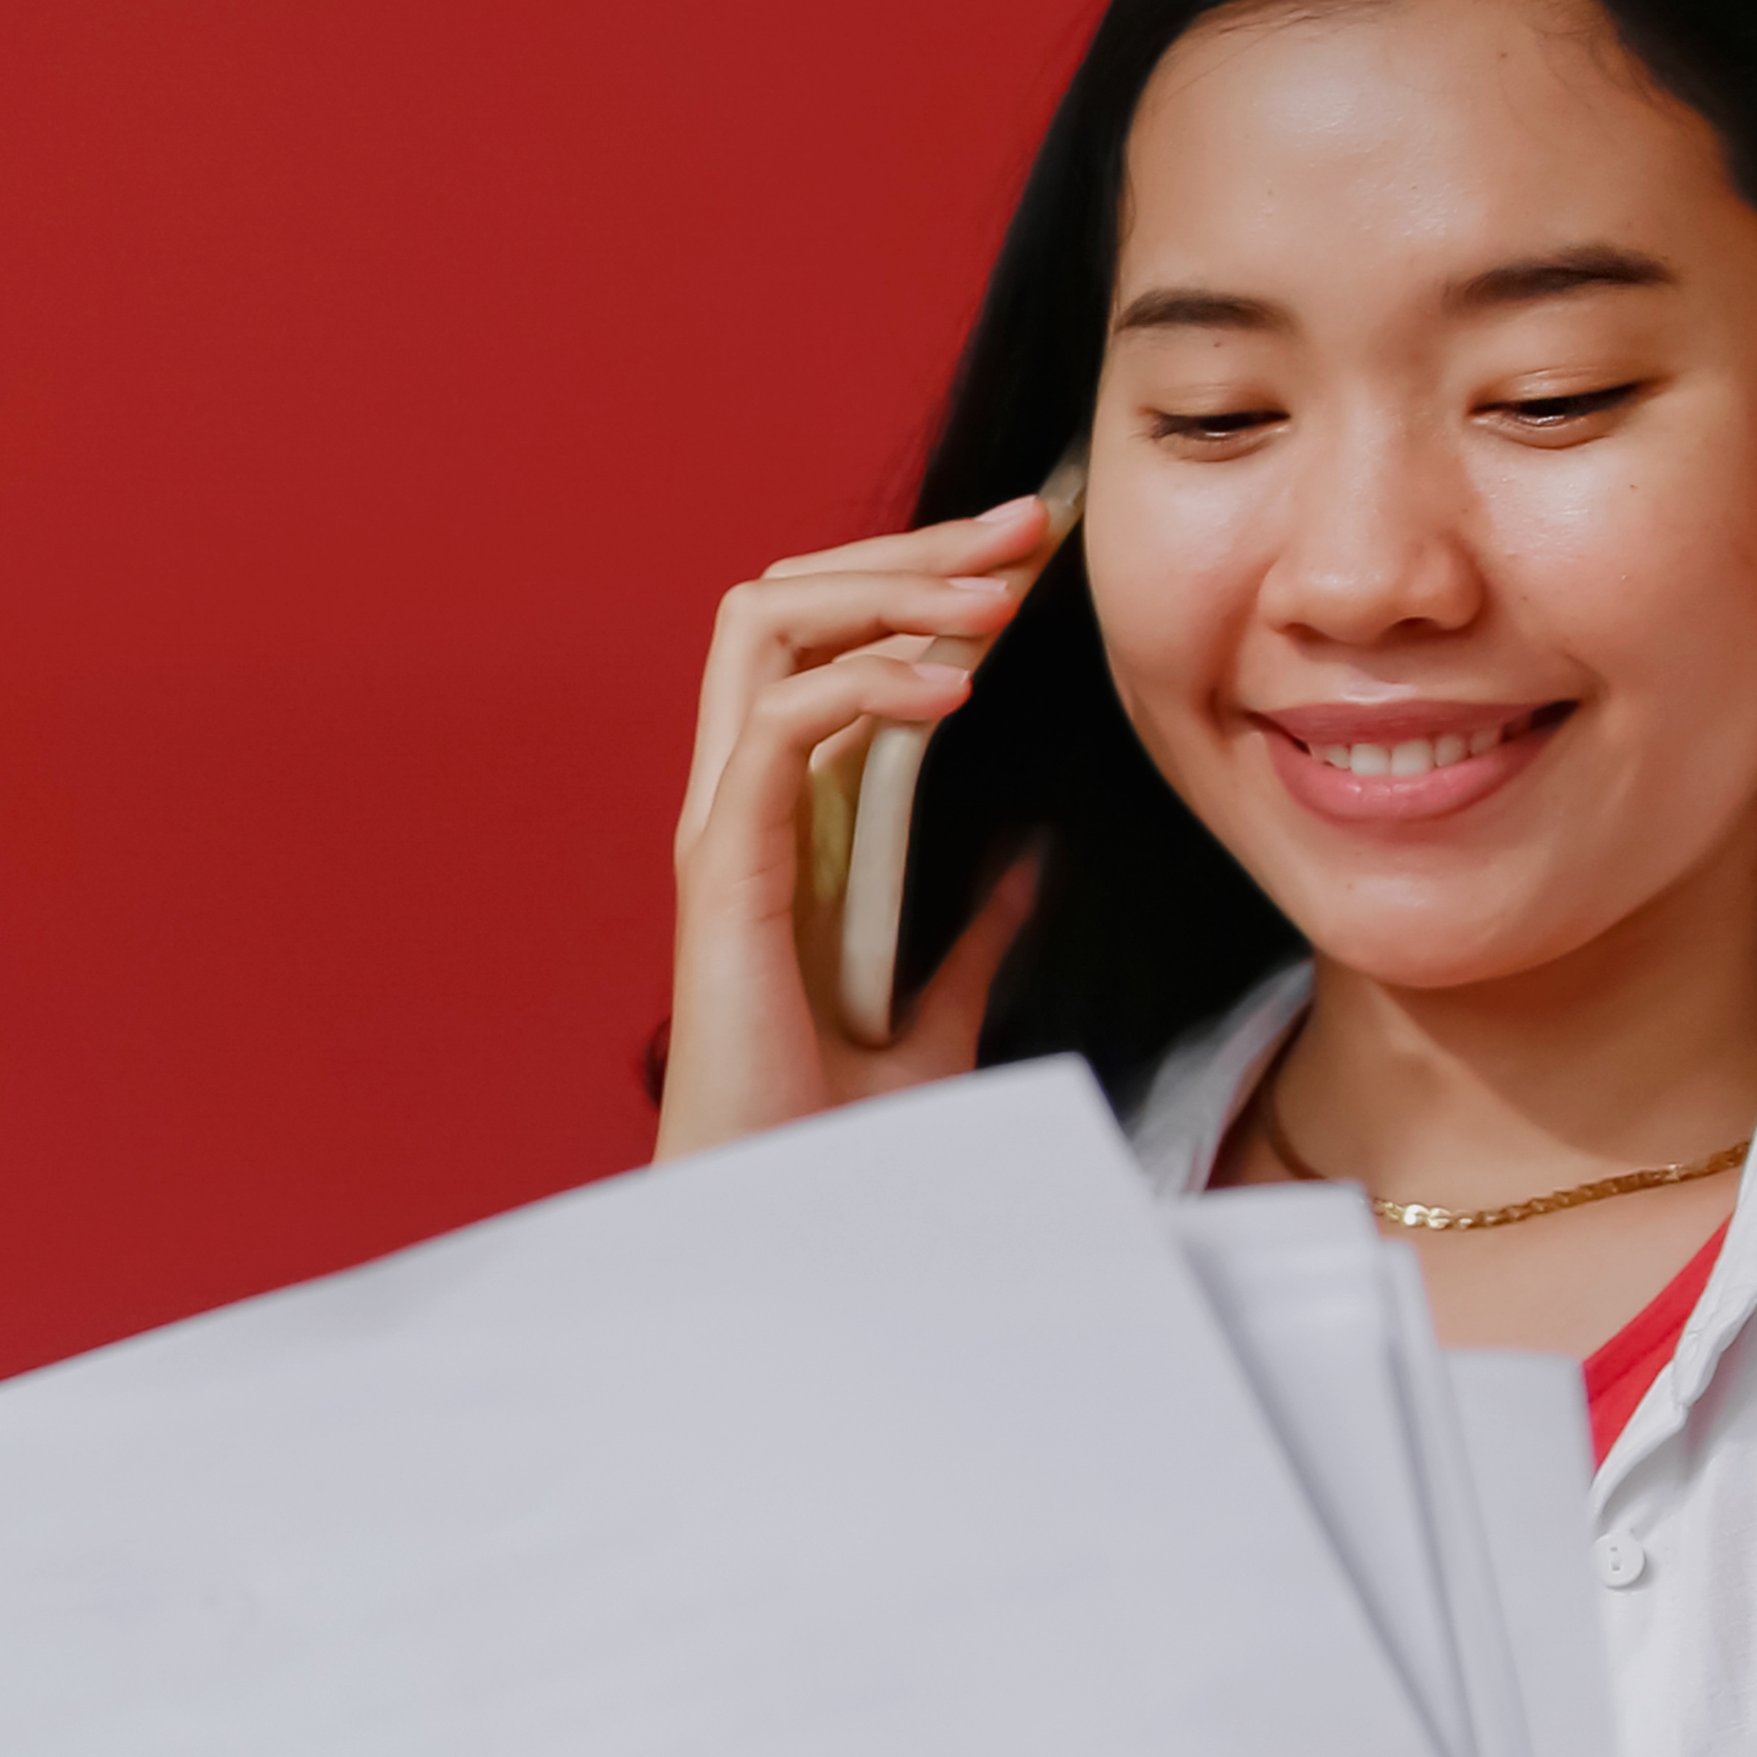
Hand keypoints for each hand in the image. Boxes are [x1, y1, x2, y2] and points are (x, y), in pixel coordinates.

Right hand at [657, 499, 1063, 1160]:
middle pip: (786, 600)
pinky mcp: (724, 871)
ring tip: (999, 599)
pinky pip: (782, 725)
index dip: (915, 579)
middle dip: (908, 547)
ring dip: (887, 590)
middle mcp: (737, 802)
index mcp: (777, 820)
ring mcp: (722, 829)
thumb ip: (972, 932)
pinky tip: (956, 692)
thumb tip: (1033, 863)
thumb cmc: (833, 1141)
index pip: (820, 640)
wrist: (780, 1226)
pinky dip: (868, 683)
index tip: (1030, 557)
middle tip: (1028, 530)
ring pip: (766, 626)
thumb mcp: (937, 1015)